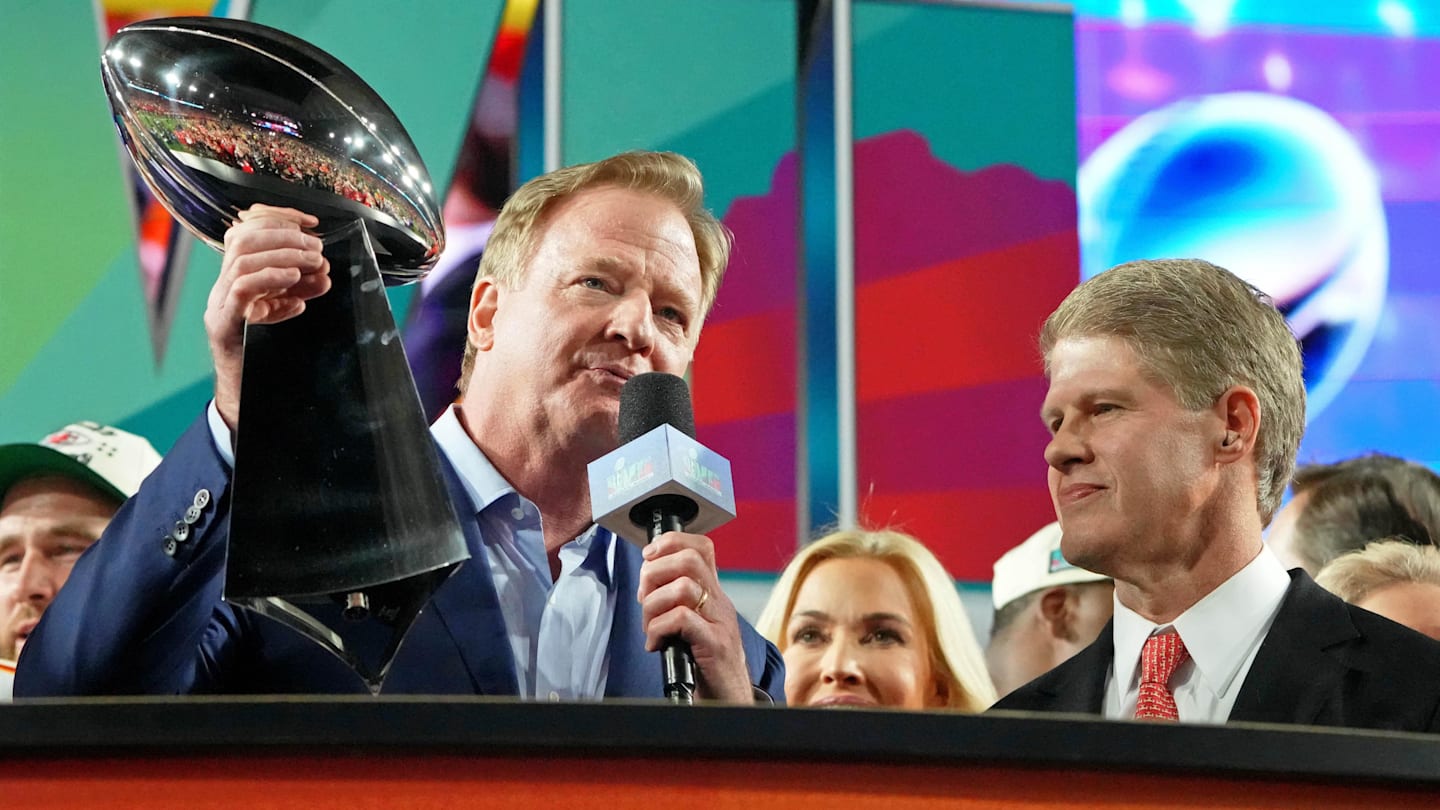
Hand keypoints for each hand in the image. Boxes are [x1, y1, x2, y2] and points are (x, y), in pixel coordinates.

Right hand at [205, 205, 330, 428]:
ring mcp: (219, 306)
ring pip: (241, 260)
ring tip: (312, 263)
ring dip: (283, 255)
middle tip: (317, 248)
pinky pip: (241, 290)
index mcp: (235, 279)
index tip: (311, 222)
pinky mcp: (224, 327)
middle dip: (284, 236)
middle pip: (242, 238)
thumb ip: (301, 290)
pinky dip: (270, 278)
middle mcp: (222, 288)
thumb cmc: (266, 356)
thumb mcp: (286, 312)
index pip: (246, 230)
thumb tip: (323, 272)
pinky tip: (293, 281)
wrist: (245, 402)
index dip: (278, 218)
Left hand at [637, 531, 751, 702]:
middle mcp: (719, 603)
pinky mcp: (715, 645)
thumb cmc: (705, 663)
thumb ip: (677, 602)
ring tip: (649, 627)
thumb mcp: (693, 625)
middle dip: (654, 572)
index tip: (649, 556)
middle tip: (644, 597)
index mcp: (713, 594)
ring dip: (653, 605)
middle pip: (689, 560)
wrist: (729, 699)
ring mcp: (720, 623)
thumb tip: (646, 584)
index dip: (672, 542)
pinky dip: (657, 629)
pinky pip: (681, 619)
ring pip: (682, 587)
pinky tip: (655, 644)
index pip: (702, 547)